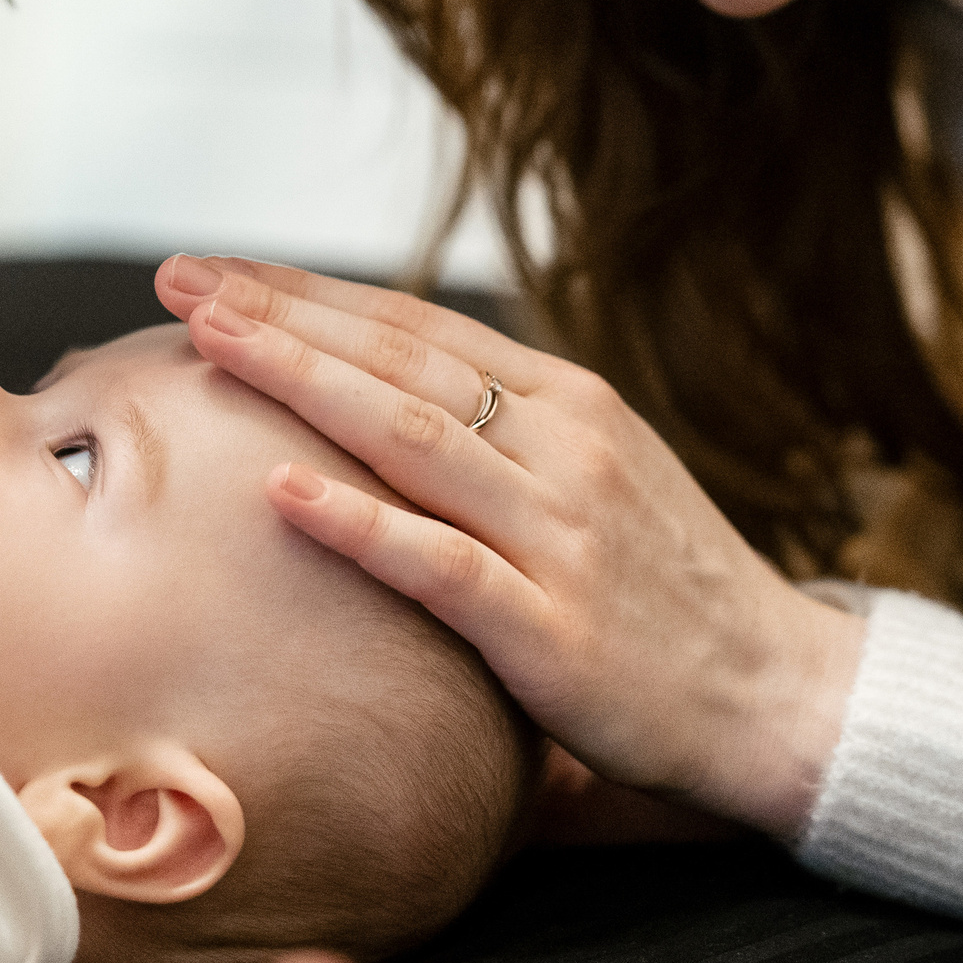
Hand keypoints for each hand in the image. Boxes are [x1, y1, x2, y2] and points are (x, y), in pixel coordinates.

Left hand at [154, 257, 864, 838]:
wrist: (782, 695)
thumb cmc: (669, 592)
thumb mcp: (600, 474)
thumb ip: (506, 428)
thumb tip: (384, 386)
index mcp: (570, 401)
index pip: (417, 324)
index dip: (310, 291)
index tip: (219, 268)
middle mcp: (564, 447)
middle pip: (400, 360)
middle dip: (279, 313)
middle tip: (180, 278)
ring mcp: (560, 535)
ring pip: (412, 437)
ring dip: (301, 382)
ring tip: (210, 342)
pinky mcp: (553, 631)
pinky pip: (440, 565)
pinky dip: (359, 524)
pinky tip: (282, 491)